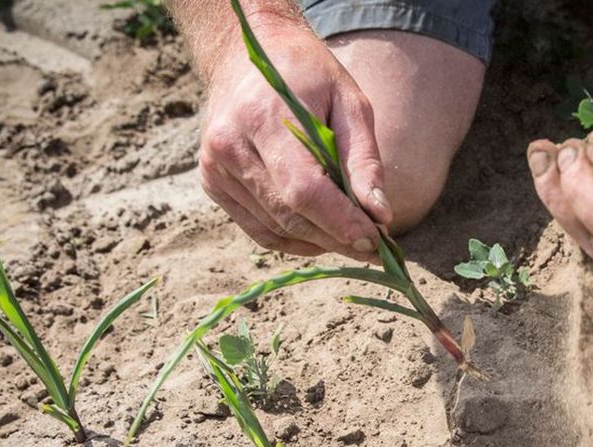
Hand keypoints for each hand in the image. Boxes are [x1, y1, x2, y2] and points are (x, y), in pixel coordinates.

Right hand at [198, 17, 390, 260]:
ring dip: (319, 243)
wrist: (247, 53)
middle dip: (336, 238)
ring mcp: (214, 168)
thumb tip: (380, 216)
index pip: (303, 190)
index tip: (376, 241)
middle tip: (374, 247)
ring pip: (275, 229)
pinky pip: (259, 229)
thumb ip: (363, 160)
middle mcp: (229, 147)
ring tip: (353, 240)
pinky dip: (294, 240)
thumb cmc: (308, 75)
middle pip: (289, 216)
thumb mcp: (350, 103)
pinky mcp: (212, 183)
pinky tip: (321, 236)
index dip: (341, 223)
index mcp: (262, 119)